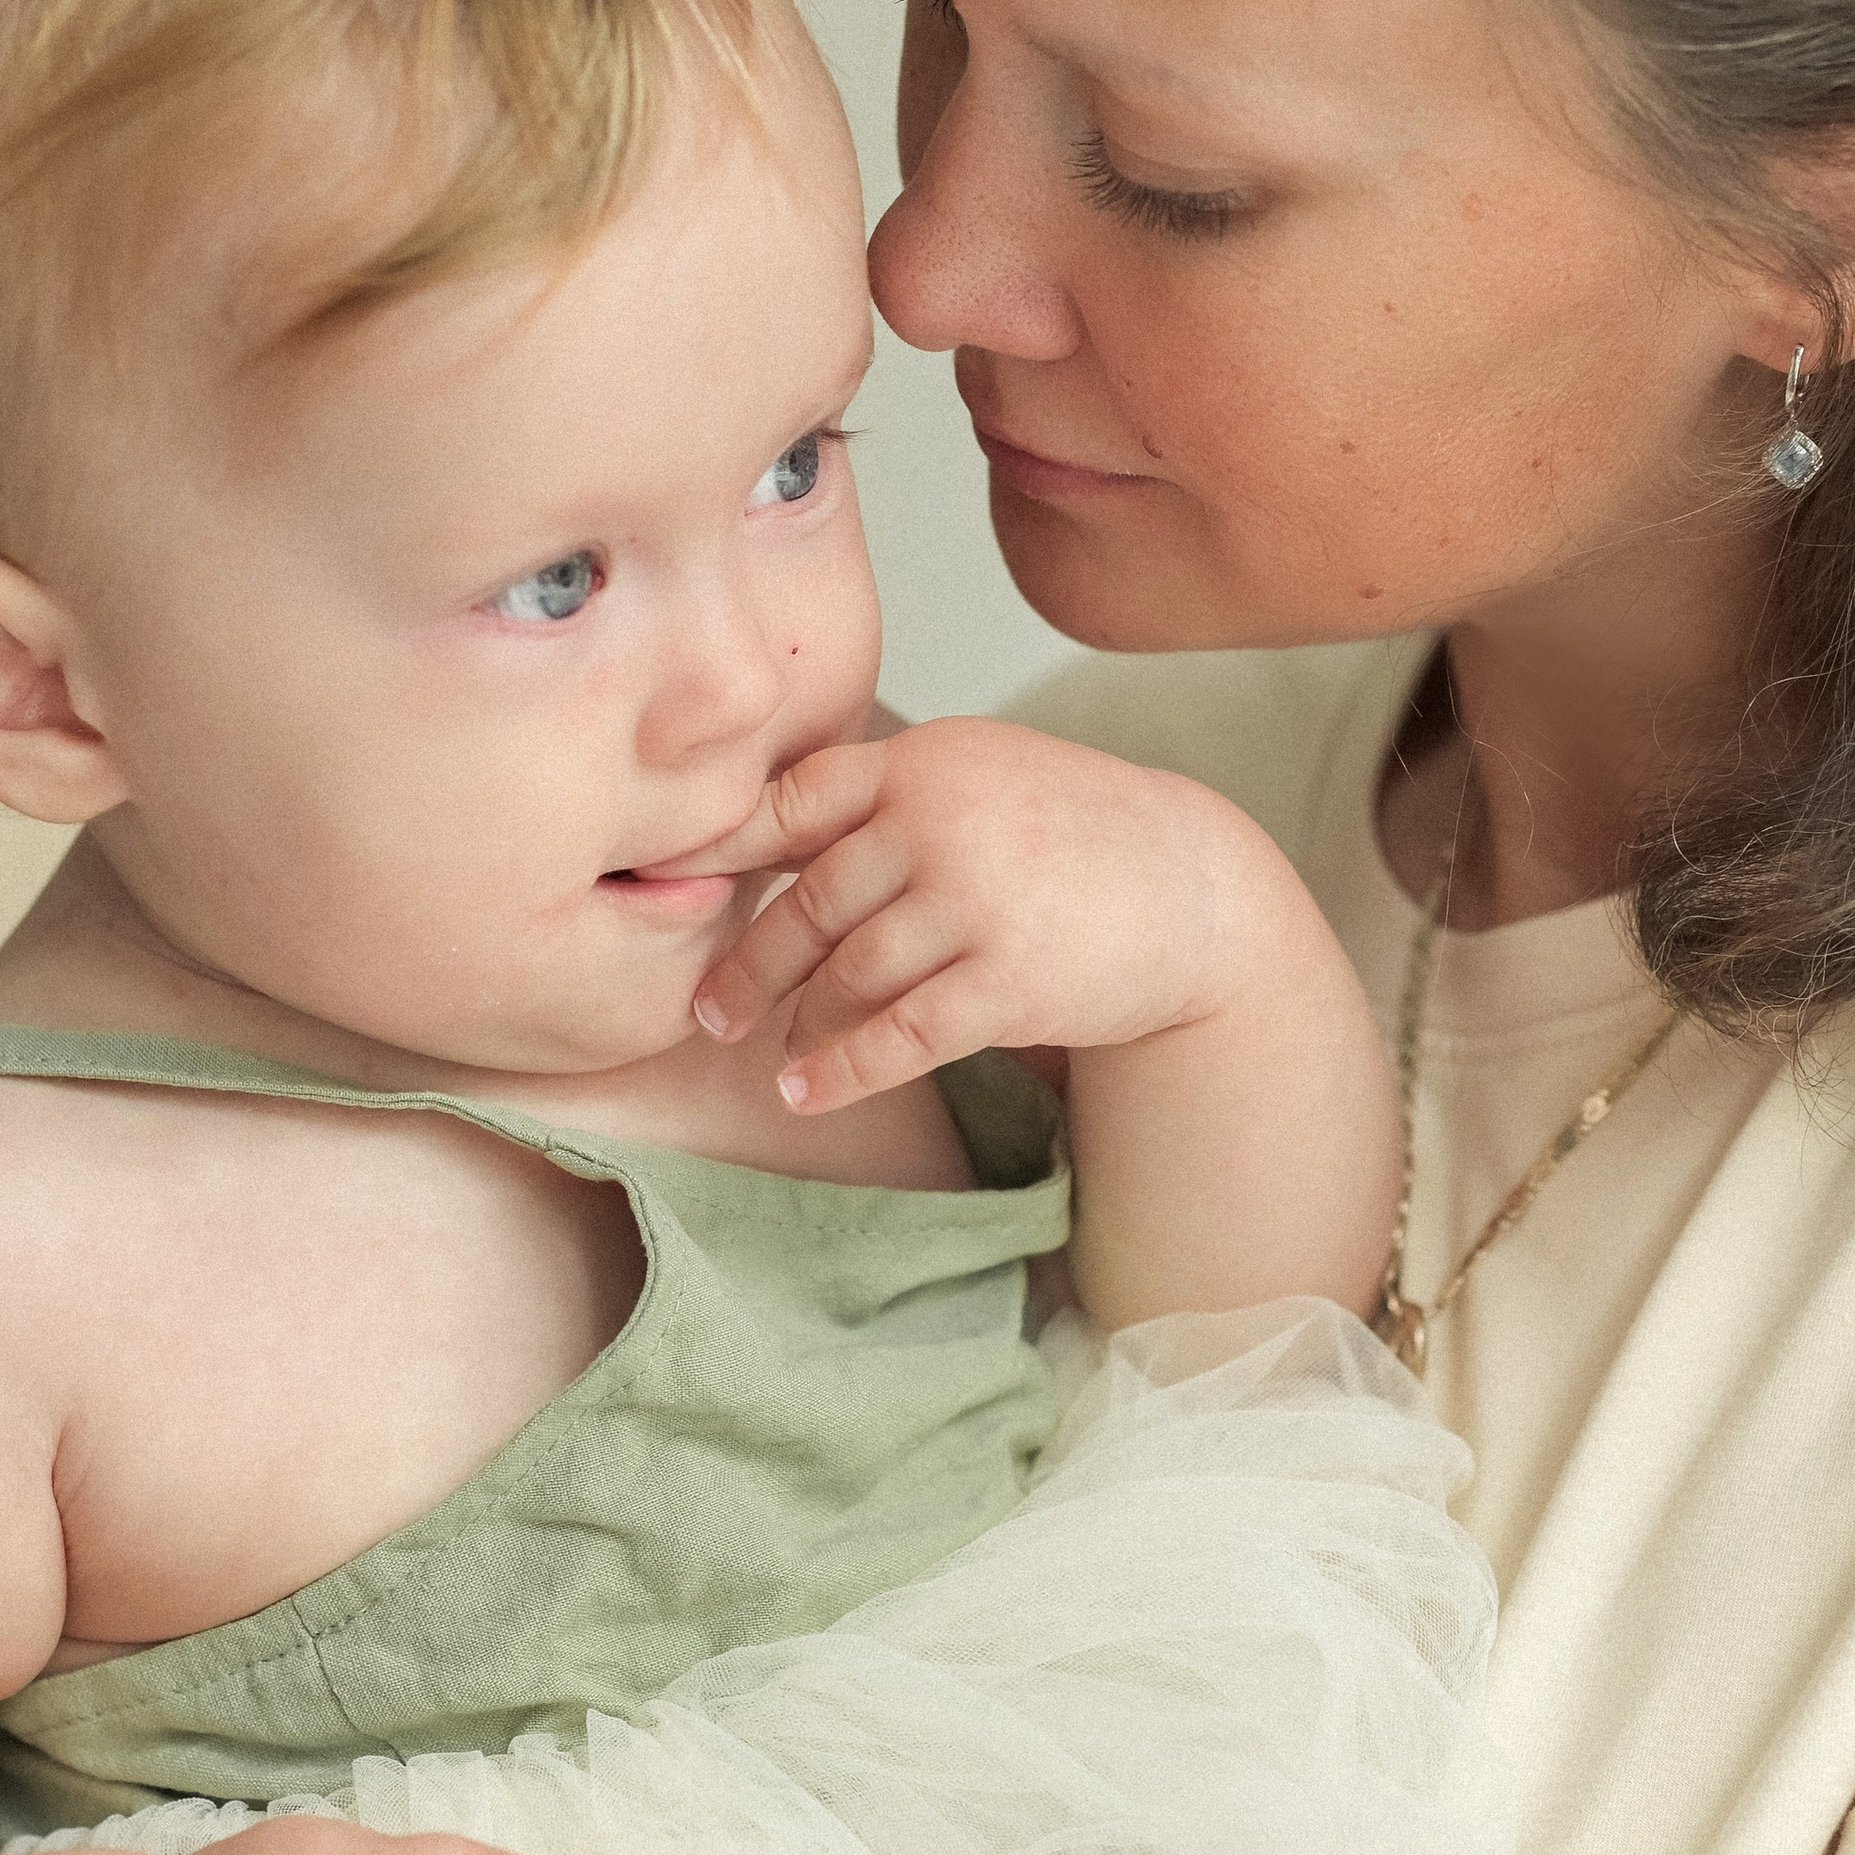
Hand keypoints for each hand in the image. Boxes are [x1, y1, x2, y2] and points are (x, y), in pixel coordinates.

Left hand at [687, 718, 1303, 1113]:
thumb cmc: (1070, 835)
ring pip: (847, 976)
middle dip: (750, 966)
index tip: (661, 886)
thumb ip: (885, 797)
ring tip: (773, 1052)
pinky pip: (897, 1038)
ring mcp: (977, 900)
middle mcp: (943, 821)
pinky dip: (840, 1071)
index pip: (793, 802)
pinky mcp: (1010, 980)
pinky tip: (804, 1093)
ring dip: (798, 1023)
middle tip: (709, 1010)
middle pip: (810, 905)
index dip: (718, 847)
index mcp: (926, 761)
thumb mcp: (981, 776)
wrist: (1194, 888)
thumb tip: (753, 839)